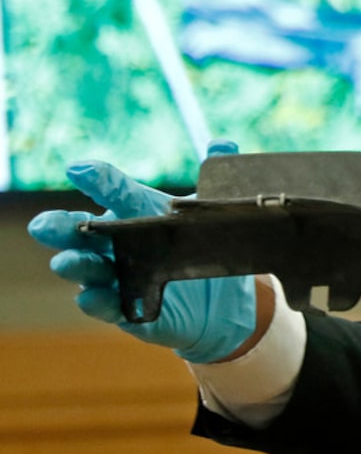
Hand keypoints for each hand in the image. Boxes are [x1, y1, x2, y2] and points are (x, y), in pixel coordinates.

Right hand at [27, 140, 257, 362]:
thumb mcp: (208, 215)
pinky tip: (91, 297)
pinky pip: (107, 306)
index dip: (98, 180)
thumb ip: (214, 183)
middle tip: (44, 225)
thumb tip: (223, 144)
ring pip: (87, 269)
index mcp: (133, 211)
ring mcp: (117, 276)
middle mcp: (116, 243)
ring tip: (66, 262)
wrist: (221, 299)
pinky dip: (98, 302)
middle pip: (79, 232)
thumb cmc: (199, 245)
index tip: (79, 169)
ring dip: (75, 265)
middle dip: (59, 227)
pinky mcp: (126, 309)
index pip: (114, 190)